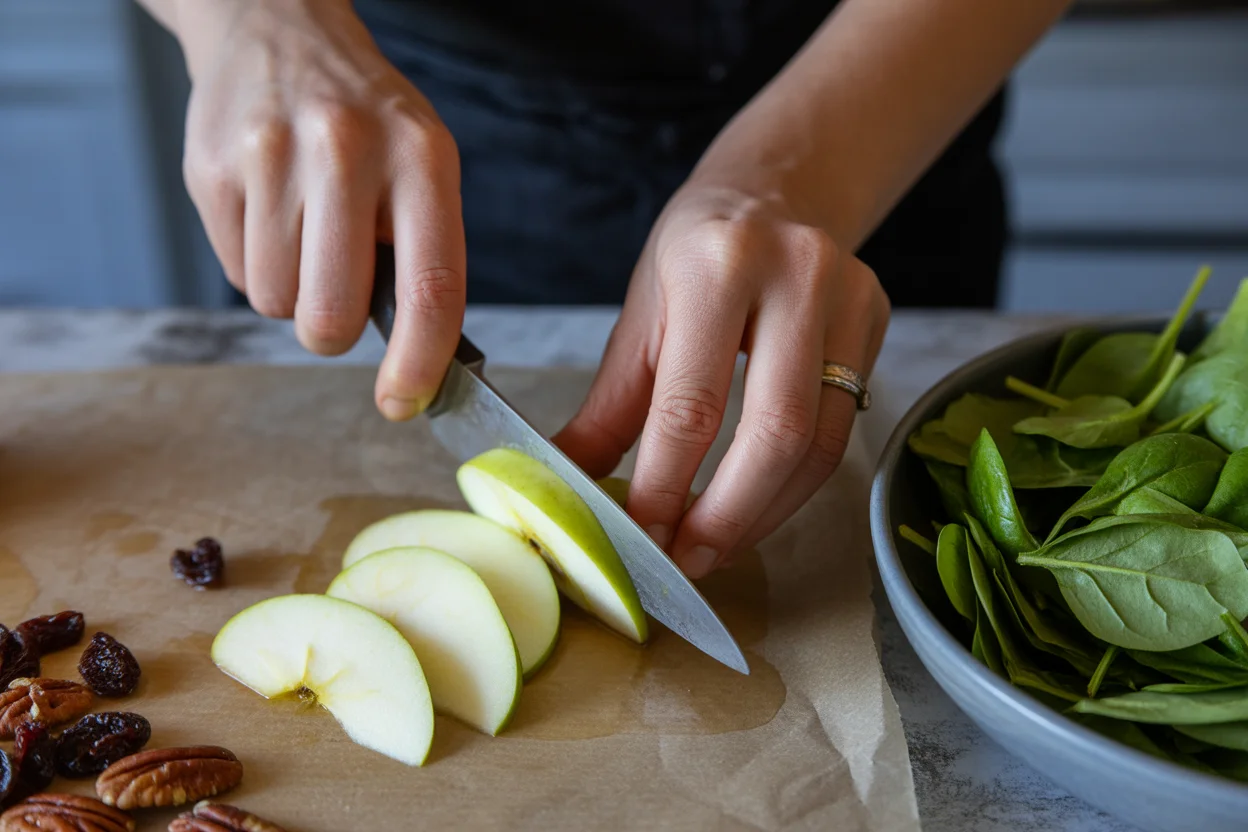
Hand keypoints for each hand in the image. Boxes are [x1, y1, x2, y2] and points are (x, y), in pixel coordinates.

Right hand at [180, 0, 464, 418]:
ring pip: (278, 303)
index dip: (419, 363)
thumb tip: (418, 364)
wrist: (277, 29)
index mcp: (421, 157)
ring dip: (294, 290)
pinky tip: (269, 210)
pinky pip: (237, 274)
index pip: (431, 288)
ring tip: (305, 227)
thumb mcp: (422, 163)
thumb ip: (425, 252)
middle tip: (338, 294)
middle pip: (332, 316)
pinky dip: (257, 263)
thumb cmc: (366, 120)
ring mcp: (271, 156)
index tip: (403, 402)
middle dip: (334, 330)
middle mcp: (346, 150)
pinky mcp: (212, 169)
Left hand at [554, 183, 889, 577]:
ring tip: (717, 546)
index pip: (692, 403)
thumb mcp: (639, 315)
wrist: (775, 189)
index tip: (643, 537)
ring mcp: (849, 298)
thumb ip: (609, 408)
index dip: (666, 485)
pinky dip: (795, 486)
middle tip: (688, 560)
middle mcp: (795, 274)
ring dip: (766, 513)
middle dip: (728, 516)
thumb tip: (568, 485)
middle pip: (774, 433)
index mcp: (716, 264)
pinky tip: (756, 507)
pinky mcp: (877, 324)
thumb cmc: (695, 254)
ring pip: (821, 443)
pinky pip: (842, 431)